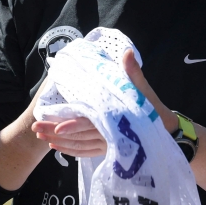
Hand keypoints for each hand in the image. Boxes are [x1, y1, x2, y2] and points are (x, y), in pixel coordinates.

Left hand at [31, 49, 176, 157]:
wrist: (170, 134)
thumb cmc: (155, 111)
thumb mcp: (145, 91)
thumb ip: (133, 73)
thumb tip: (127, 52)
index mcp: (117, 119)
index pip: (91, 123)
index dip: (73, 125)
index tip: (56, 126)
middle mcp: (110, 135)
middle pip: (80, 136)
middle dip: (56, 133)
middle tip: (36, 129)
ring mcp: (109, 145)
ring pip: (80, 146)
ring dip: (60, 143)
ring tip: (41, 137)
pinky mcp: (108, 149)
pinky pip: (86, 152)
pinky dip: (71, 151)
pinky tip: (57, 147)